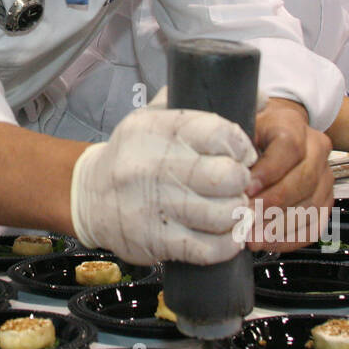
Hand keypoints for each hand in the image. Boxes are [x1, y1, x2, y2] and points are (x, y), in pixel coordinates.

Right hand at [70, 96, 256, 266]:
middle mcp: (155, 166)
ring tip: (229, 207)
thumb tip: (258, 99)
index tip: (241, 154)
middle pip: (226, 176)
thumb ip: (200, 103)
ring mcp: (155, 206)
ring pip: (222, 214)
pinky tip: (224, 235)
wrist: (89, 196)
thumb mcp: (155, 116)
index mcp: (158, 129)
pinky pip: (208, 249)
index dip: (241, 146)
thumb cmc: (133, 155)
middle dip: (240, 181)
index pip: (219, 133)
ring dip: (235, 213)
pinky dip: (226, 244)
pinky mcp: (156, 240)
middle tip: (236, 184)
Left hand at [245, 99, 333, 252]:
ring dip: (280, 227)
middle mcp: (316, 148)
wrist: (277, 132)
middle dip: (272, 205)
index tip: (246, 191)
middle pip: (303, 180)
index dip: (268, 172)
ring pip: (310, 205)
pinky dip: (292, 238)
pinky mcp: (327, 199)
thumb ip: (238, 150)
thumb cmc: (254, 134)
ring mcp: (326, 175)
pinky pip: (316, 224)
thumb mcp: (243, 130)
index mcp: (293, 125)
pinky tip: (269, 244)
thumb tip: (228, 182)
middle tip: (246, 221)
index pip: (288, 148)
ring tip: (253, 238)